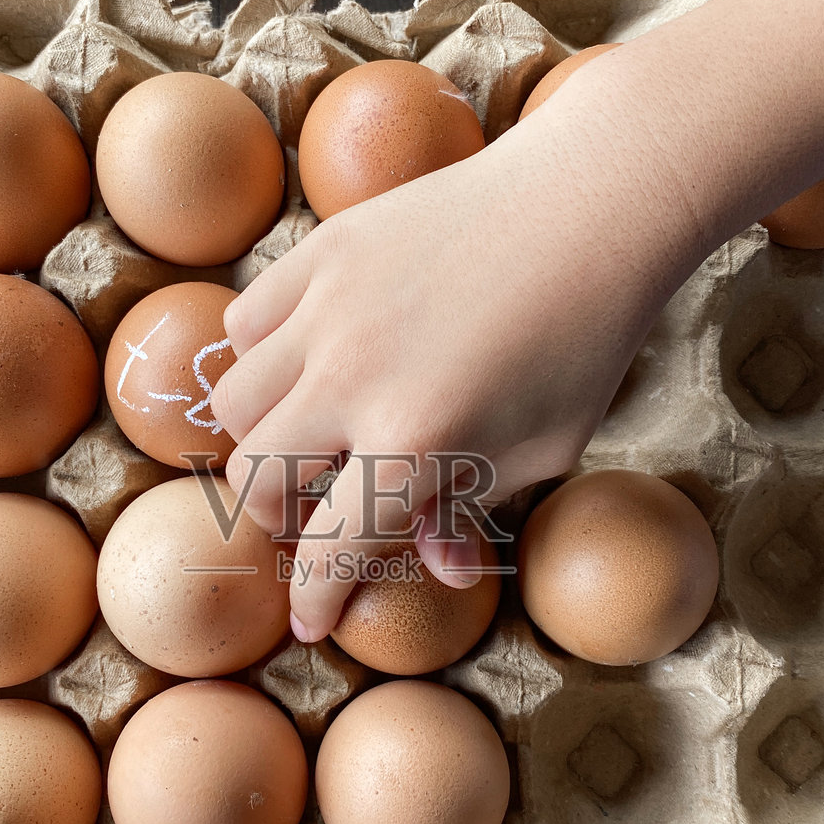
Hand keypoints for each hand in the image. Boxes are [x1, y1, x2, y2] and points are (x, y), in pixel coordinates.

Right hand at [214, 0, 823, 642]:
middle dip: (276, 519)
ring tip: (307, 435)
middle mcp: (353, 380)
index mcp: (419, 442)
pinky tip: (308, 359)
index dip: (315, 598)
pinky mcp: (320, 252)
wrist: (590, 203)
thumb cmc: (584, 337)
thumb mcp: (545, 447)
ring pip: (233, 403)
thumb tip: (435, 570)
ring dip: (261, 438)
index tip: (311, 620)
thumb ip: (473, 509)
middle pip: (255, 480)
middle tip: (312, 518)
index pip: (330, 549)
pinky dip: (261, 357)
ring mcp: (327, 310)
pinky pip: (244, 323)